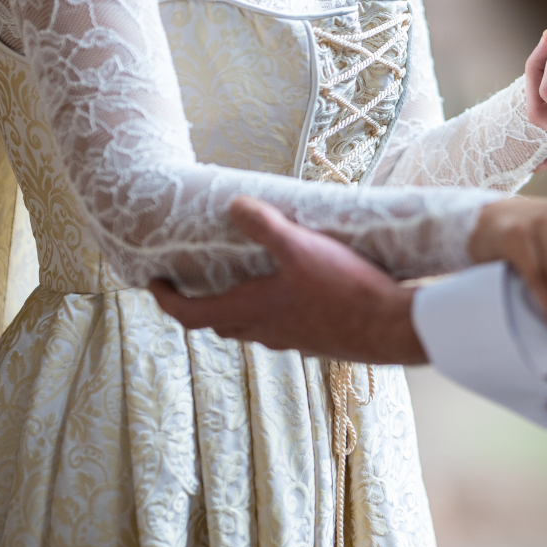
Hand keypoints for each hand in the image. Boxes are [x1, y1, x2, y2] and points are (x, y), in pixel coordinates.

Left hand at [150, 196, 425, 363]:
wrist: (390, 327)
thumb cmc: (343, 288)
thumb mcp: (301, 246)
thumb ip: (265, 225)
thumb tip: (233, 204)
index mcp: (251, 311)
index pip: (191, 314)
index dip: (167, 300)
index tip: (155, 284)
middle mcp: (265, 332)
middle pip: (220, 323)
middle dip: (203, 304)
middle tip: (197, 281)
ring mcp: (292, 341)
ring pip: (252, 328)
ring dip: (240, 308)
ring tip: (248, 280)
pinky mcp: (317, 341)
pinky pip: (283, 328)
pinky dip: (275, 312)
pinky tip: (298, 291)